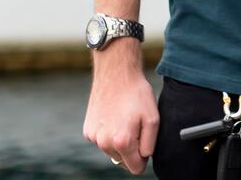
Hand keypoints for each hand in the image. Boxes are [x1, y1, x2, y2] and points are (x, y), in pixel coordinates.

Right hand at [83, 48, 157, 173]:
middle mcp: (104, 142)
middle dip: (131, 149)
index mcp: (121, 141)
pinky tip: (113, 117)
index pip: (135, 168)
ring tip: (124, 120)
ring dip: (119, 141)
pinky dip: (108, 134)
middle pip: (123, 160)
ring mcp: (94, 137)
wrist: (116, 73)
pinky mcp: (87, 130)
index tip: (144, 144)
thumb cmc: (136, 94)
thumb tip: (143, 158)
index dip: (143, 159)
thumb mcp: (153, 119)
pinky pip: (102, 141)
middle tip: (135, 127)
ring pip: (112, 151)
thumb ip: (150, 144)